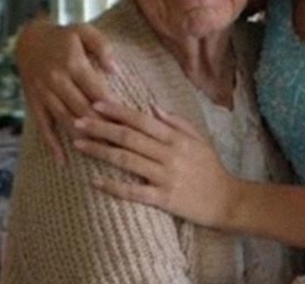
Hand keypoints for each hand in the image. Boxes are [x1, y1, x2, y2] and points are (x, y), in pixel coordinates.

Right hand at [16, 20, 116, 161]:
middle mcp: (58, 80)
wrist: (28, 39)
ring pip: (65, 120)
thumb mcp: (84, 31)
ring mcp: (44, 93)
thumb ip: (102, 47)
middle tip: (121, 146)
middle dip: (102, 129)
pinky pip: (43, 126)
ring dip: (82, 139)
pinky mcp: (34, 102)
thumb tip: (115, 70)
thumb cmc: (64, 37)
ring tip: (100, 155)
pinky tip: (63, 160)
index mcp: (74, 64)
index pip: (98, 92)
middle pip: (83, 110)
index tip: (130, 125)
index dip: (114, 110)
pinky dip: (52, 144)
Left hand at [73, 101, 235, 227]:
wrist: (227, 201)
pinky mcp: (163, 198)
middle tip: (77, 122)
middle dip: (101, 128)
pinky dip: (113, 186)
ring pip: (127, 160)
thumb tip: (152, 107)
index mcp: (177, 138)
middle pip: (129, 138)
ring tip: (79, 145)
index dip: (117, 112)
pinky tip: (95, 181)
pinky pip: (134, 191)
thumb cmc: (212, 168)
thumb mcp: (199, 139)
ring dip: (100, 151)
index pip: (141, 120)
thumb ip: (176, 122)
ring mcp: (165, 177)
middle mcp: (169, 154)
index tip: (96, 105)